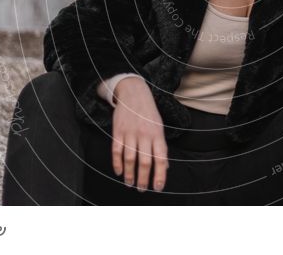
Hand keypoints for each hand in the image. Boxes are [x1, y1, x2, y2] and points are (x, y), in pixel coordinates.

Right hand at [111, 78, 168, 192]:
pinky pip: (117, 151)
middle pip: (145, 162)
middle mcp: (145, 134)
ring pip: (130, 159)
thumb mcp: (159, 127)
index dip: (160, 175)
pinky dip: (117, 164)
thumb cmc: (148, 114)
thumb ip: (160, 147)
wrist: (134, 94)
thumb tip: (166, 167)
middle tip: (142, 189)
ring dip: (129, 174)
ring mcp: (131, 133)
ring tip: (130, 183)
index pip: (161, 158)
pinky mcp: (118, 131)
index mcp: (158, 134)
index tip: (158, 187)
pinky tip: (119, 172)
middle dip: (144, 179)